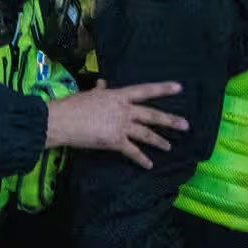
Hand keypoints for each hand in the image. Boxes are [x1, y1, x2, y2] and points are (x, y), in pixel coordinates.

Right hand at [46, 80, 187, 168]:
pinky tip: (149, 165)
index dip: (162, 89)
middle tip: (186, 125)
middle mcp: (124, 110)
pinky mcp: (116, 142)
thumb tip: (102, 84)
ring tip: (168, 147)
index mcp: (117, 96)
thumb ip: (99, 90)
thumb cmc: (72, 105)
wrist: (62, 120)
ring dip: (159, 141)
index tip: (179, 87)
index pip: (144, 90)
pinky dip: (141, 159)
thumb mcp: (87, 94)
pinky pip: (133, 151)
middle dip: (170, 121)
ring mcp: (121, 126)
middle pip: (152, 115)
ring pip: (146, 134)